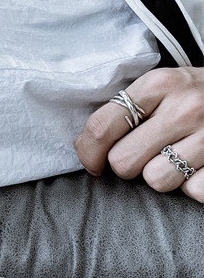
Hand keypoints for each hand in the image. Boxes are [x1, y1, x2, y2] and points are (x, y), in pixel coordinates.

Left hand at [74, 67, 203, 201]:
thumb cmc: (195, 93)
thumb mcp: (162, 86)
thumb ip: (126, 108)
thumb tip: (85, 146)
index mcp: (159, 84)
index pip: (102, 126)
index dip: (88, 152)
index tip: (91, 162)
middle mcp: (185, 108)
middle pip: (124, 161)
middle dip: (125, 165)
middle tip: (140, 155)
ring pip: (157, 180)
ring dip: (161, 175)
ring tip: (174, 156)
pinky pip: (193, 192)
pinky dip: (193, 185)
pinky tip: (199, 166)